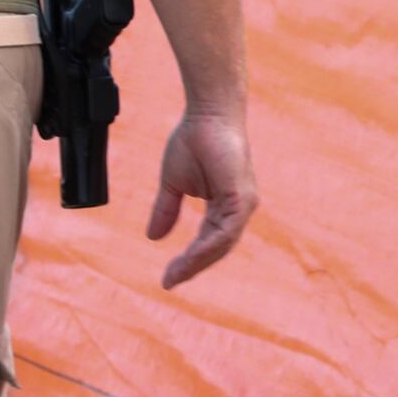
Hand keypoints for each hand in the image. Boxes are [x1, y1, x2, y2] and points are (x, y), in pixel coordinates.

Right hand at [146, 112, 257, 288]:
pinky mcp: (242, 197)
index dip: (190, 261)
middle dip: (192, 267)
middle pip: (217, 249)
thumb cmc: (194, 140)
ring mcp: (243, 204)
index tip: (168, 278)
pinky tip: (190, 258)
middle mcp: (238, 209)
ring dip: (197, 262)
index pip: (209, 242)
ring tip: (175, 275)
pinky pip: (225, 231)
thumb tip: (153, 238)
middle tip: (169, 282)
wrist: (206, 114)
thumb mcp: (173, 183)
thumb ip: (167, 210)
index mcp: (225, 207)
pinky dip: (207, 247)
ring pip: (221, 244)